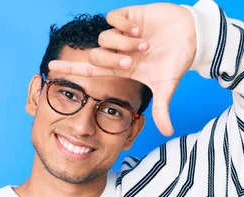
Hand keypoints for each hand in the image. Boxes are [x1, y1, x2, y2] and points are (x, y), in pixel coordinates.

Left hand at [48, 3, 196, 136]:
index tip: (50, 70)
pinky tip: (138, 29)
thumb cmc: (177, 60)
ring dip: (121, 44)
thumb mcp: (167, 86)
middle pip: (95, 56)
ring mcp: (122, 33)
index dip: (70, 69)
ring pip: (103, 38)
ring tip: (143, 44)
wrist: (192, 35)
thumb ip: (162, 109)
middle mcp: (117, 51)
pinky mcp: (129, 15)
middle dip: (112, 60)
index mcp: (122, 68)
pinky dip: (123, 26)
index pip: (89, 69)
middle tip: (133, 61)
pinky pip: (112, 19)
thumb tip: (167, 133)